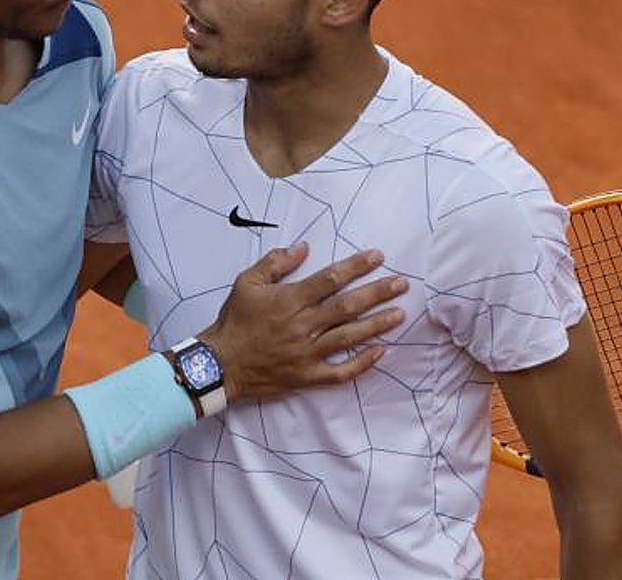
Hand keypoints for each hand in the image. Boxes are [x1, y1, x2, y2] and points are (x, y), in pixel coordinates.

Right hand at [200, 242, 405, 400]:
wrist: (220, 363)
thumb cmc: (234, 321)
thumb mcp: (247, 283)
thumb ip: (275, 263)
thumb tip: (302, 247)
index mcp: (290, 300)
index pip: (331, 278)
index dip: (356, 266)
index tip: (377, 257)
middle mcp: (303, 324)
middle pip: (348, 306)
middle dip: (378, 292)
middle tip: (401, 283)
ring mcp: (307, 352)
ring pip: (350, 336)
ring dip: (377, 324)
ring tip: (399, 314)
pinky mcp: (307, 375)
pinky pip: (340, 371)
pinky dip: (362, 363)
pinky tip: (380, 352)